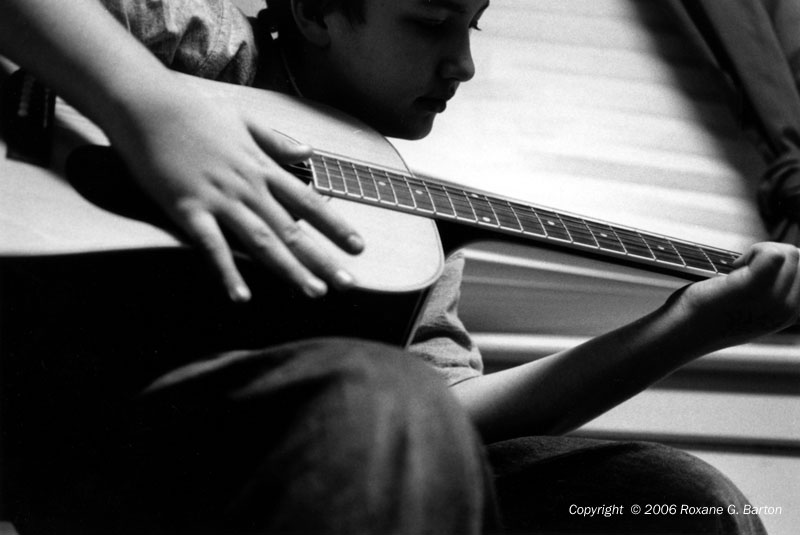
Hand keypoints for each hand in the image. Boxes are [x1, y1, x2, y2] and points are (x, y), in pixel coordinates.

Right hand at [110, 77, 363, 301]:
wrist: (147, 104)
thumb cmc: (194, 110)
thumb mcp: (244, 119)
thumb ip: (277, 140)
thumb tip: (309, 153)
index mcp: (262, 167)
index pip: (308, 200)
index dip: (335, 225)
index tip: (357, 246)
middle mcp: (248, 186)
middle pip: (292, 228)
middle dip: (322, 258)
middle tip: (348, 283)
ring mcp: (219, 199)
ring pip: (262, 240)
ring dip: (289, 269)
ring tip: (313, 292)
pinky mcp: (188, 209)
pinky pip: (212, 246)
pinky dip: (227, 272)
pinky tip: (241, 297)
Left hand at [676, 242, 799, 346]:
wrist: (682, 332)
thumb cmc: (707, 315)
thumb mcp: (750, 305)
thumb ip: (773, 288)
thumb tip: (789, 255)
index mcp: (791, 313)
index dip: (778, 261)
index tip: (753, 272)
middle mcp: (788, 310)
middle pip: (798, 257)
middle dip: (770, 253)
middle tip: (741, 270)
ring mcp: (773, 301)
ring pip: (789, 252)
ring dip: (759, 252)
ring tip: (736, 271)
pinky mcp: (751, 289)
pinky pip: (772, 254)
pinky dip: (753, 251)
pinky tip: (734, 267)